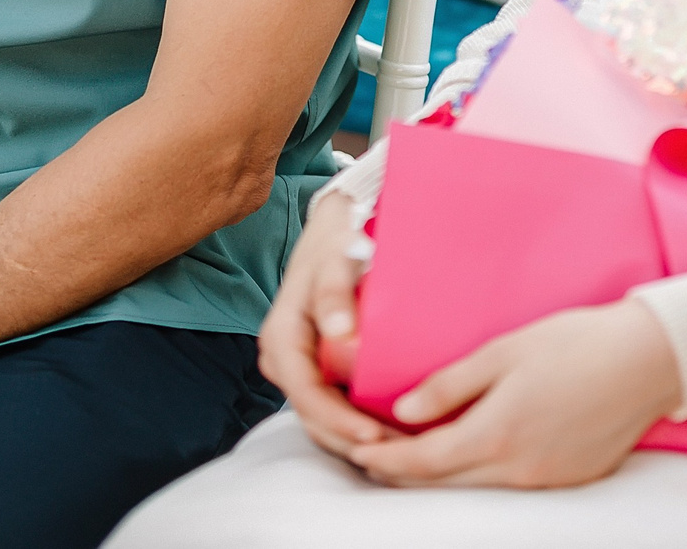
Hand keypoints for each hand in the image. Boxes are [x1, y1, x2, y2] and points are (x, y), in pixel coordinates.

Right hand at [256, 194, 400, 457]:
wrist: (336, 230)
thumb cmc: (337, 243)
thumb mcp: (334, 258)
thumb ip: (334, 292)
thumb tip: (339, 332)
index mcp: (281, 339)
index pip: (306, 395)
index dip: (339, 421)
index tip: (377, 434)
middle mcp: (285, 361)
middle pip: (314, 418)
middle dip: (353, 441)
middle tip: (402, 455)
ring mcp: (300, 369)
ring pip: (323, 420)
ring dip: (359, 440)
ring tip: (405, 452)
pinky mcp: (318, 371)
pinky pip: (335, 408)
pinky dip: (361, 424)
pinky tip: (396, 431)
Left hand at [346, 299, 679, 488]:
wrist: (648, 360)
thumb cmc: (575, 343)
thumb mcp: (503, 353)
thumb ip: (450, 385)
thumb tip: (402, 411)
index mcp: (498, 435)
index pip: (424, 462)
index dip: (386, 459)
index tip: (358, 450)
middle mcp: (520, 469)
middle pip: (445, 483)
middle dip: (403, 471)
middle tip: (371, 454)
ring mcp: (546, 479)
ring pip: (476, 487)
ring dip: (440, 473)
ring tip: (411, 453)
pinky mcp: (568, 477)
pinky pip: (509, 485)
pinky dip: (479, 472)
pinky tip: (470, 451)